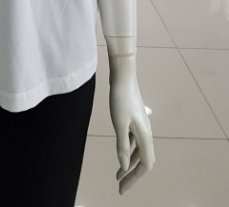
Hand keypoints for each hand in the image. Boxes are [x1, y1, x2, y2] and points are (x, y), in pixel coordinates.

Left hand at [108, 54, 154, 194]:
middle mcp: (146, 132)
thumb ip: (122, 146)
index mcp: (145, 135)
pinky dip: (129, 150)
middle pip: (144, 160)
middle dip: (132, 174)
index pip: (145, 165)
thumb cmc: (120, 98)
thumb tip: (124, 166)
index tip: (121, 188)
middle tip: (119, 184)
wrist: (123, 75)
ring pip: (139, 150)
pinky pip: (135, 141)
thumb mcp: (119, 124)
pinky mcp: (136, 119)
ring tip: (118, 173)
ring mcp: (142, 125)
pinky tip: (122, 152)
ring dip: (130, 163)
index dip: (134, 179)